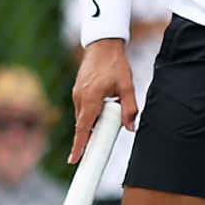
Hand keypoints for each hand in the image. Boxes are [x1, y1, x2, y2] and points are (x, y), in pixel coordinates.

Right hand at [69, 40, 135, 163]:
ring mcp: (76, 94)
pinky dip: (90, 115)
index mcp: (91, 99)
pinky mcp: (78, 91)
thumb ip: (130, 108)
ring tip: (106, 120)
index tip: (74, 160)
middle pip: (83, 126)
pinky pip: (82, 109)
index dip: (79, 146)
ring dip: (92, 124)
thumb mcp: (127, 85)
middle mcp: (80, 98)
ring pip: (83, 117)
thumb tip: (131, 128)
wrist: (102, 45)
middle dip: (88, 138)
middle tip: (95, 151)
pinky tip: (102, 110)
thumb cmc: (115, 64)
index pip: (83, 128)